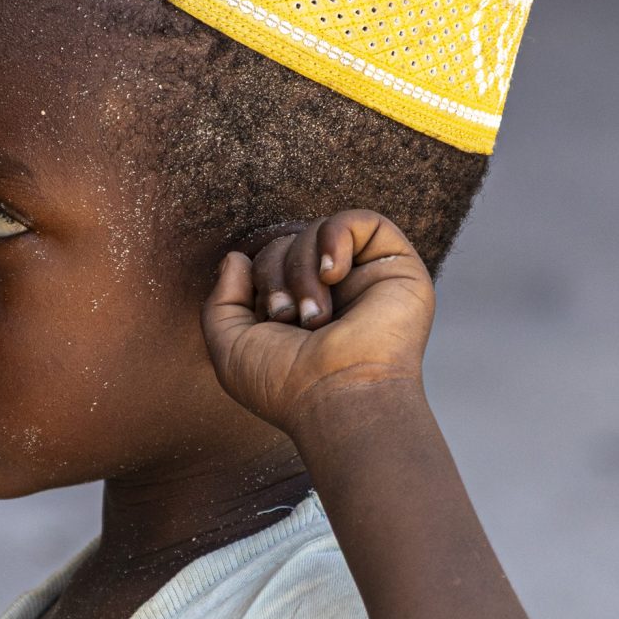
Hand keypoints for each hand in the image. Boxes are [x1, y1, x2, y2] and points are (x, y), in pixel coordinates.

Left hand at [201, 211, 433, 439]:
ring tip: (314, 314)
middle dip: (276, 273)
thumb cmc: (285, 385)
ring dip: (302, 268)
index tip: (269, 318)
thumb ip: (221, 302)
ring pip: (318, 231)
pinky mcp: (396, 265)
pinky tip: (332, 273)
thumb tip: (235, 258)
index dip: (259, 278)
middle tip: (288, 317)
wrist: (336, 399)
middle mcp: (334, 292)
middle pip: (290, 242)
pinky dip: (335, 237)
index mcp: (299, 308)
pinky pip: (361, 220)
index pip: (269, 261)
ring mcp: (366, 278)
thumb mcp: (230, 347)